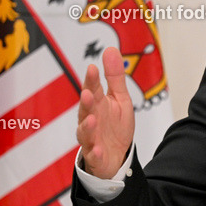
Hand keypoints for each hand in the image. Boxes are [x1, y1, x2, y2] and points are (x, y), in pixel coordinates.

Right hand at [77, 47, 134, 178]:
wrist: (117, 156)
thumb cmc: (115, 126)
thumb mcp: (120, 99)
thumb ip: (115, 77)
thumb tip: (110, 49)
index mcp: (96, 104)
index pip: (92, 89)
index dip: (92, 80)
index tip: (93, 68)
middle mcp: (90, 119)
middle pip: (86, 110)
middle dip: (86, 102)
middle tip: (88, 93)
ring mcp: (91, 138)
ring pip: (85, 132)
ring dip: (87, 127)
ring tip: (92, 120)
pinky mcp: (95, 156)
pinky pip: (93, 155)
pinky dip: (94, 153)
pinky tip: (97, 149)